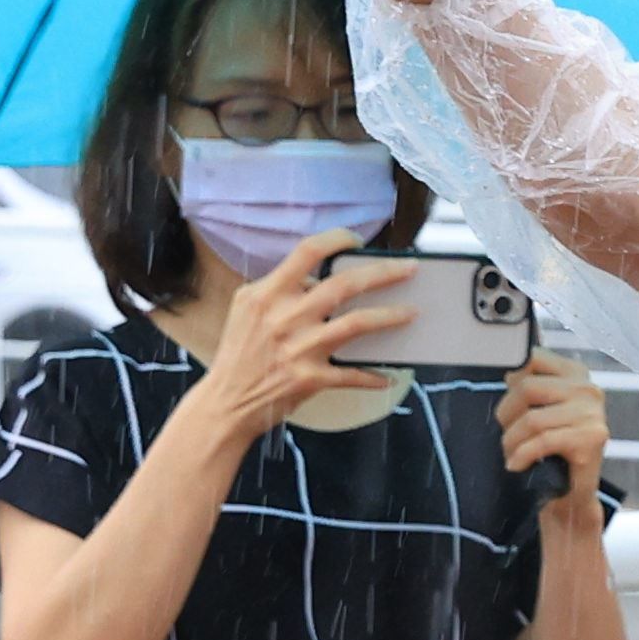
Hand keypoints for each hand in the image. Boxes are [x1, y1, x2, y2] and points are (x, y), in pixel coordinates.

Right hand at [178, 235, 414, 442]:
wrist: (226, 400)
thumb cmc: (240, 352)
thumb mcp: (247, 309)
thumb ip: (279, 289)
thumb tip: (319, 280)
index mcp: (267, 294)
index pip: (306, 252)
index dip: (337, 239)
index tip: (359, 240)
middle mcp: (284, 317)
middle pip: (344, 285)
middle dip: (384, 273)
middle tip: (410, 268)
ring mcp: (298, 348)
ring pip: (357, 324)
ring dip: (390, 316)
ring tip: (412, 312)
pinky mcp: (309, 379)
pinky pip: (352, 374)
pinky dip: (373, 375)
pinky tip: (389, 375)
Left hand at [498, 351, 613, 523]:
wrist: (572, 491)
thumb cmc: (553, 449)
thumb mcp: (541, 410)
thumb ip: (528, 386)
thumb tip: (508, 374)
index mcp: (576, 374)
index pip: (534, 358)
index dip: (512, 381)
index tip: (510, 404)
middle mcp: (588, 389)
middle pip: (527, 388)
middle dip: (506, 414)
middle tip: (506, 435)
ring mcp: (592, 414)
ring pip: (532, 419)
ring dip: (512, 440)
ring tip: (510, 453)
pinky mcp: (590, 439)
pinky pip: (542, 441)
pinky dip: (522, 455)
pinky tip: (516, 464)